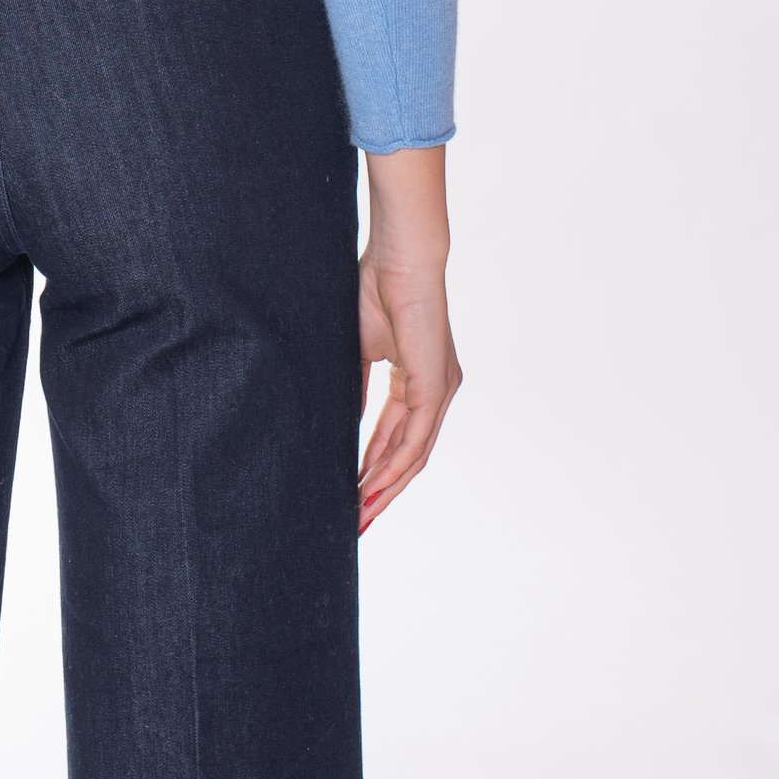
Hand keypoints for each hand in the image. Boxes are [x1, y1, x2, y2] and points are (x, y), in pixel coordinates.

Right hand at [356, 148, 460, 531]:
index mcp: (417, 380)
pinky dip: (393, 466)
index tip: (351, 495)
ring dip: (385, 488)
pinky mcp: (434, 385)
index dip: (373, 467)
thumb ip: (353, 387)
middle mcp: (435, 390)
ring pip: (413, 455)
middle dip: (380, 490)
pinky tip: (371, 486)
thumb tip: (339, 423)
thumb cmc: (376, 288)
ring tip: (359, 514)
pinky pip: (415, 438)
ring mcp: (439, 390)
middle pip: (407, 455)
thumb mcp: (358, 349)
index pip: (395, 435)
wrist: (398, 256)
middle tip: (355, 522)